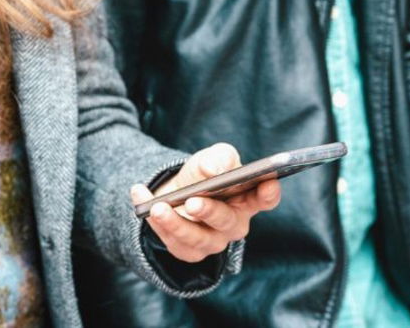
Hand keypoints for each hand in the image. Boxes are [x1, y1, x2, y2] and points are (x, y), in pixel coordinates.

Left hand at [130, 143, 281, 263]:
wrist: (176, 191)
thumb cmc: (203, 174)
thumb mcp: (211, 158)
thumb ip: (218, 158)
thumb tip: (215, 170)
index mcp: (247, 199)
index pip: (265, 199)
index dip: (268, 193)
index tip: (266, 182)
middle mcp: (233, 224)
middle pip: (227, 222)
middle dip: (210, 211)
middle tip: (193, 201)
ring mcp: (211, 241)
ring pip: (197, 239)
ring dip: (175, 223)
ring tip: (158, 207)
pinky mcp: (188, 251)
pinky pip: (172, 242)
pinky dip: (153, 221)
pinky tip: (141, 197)